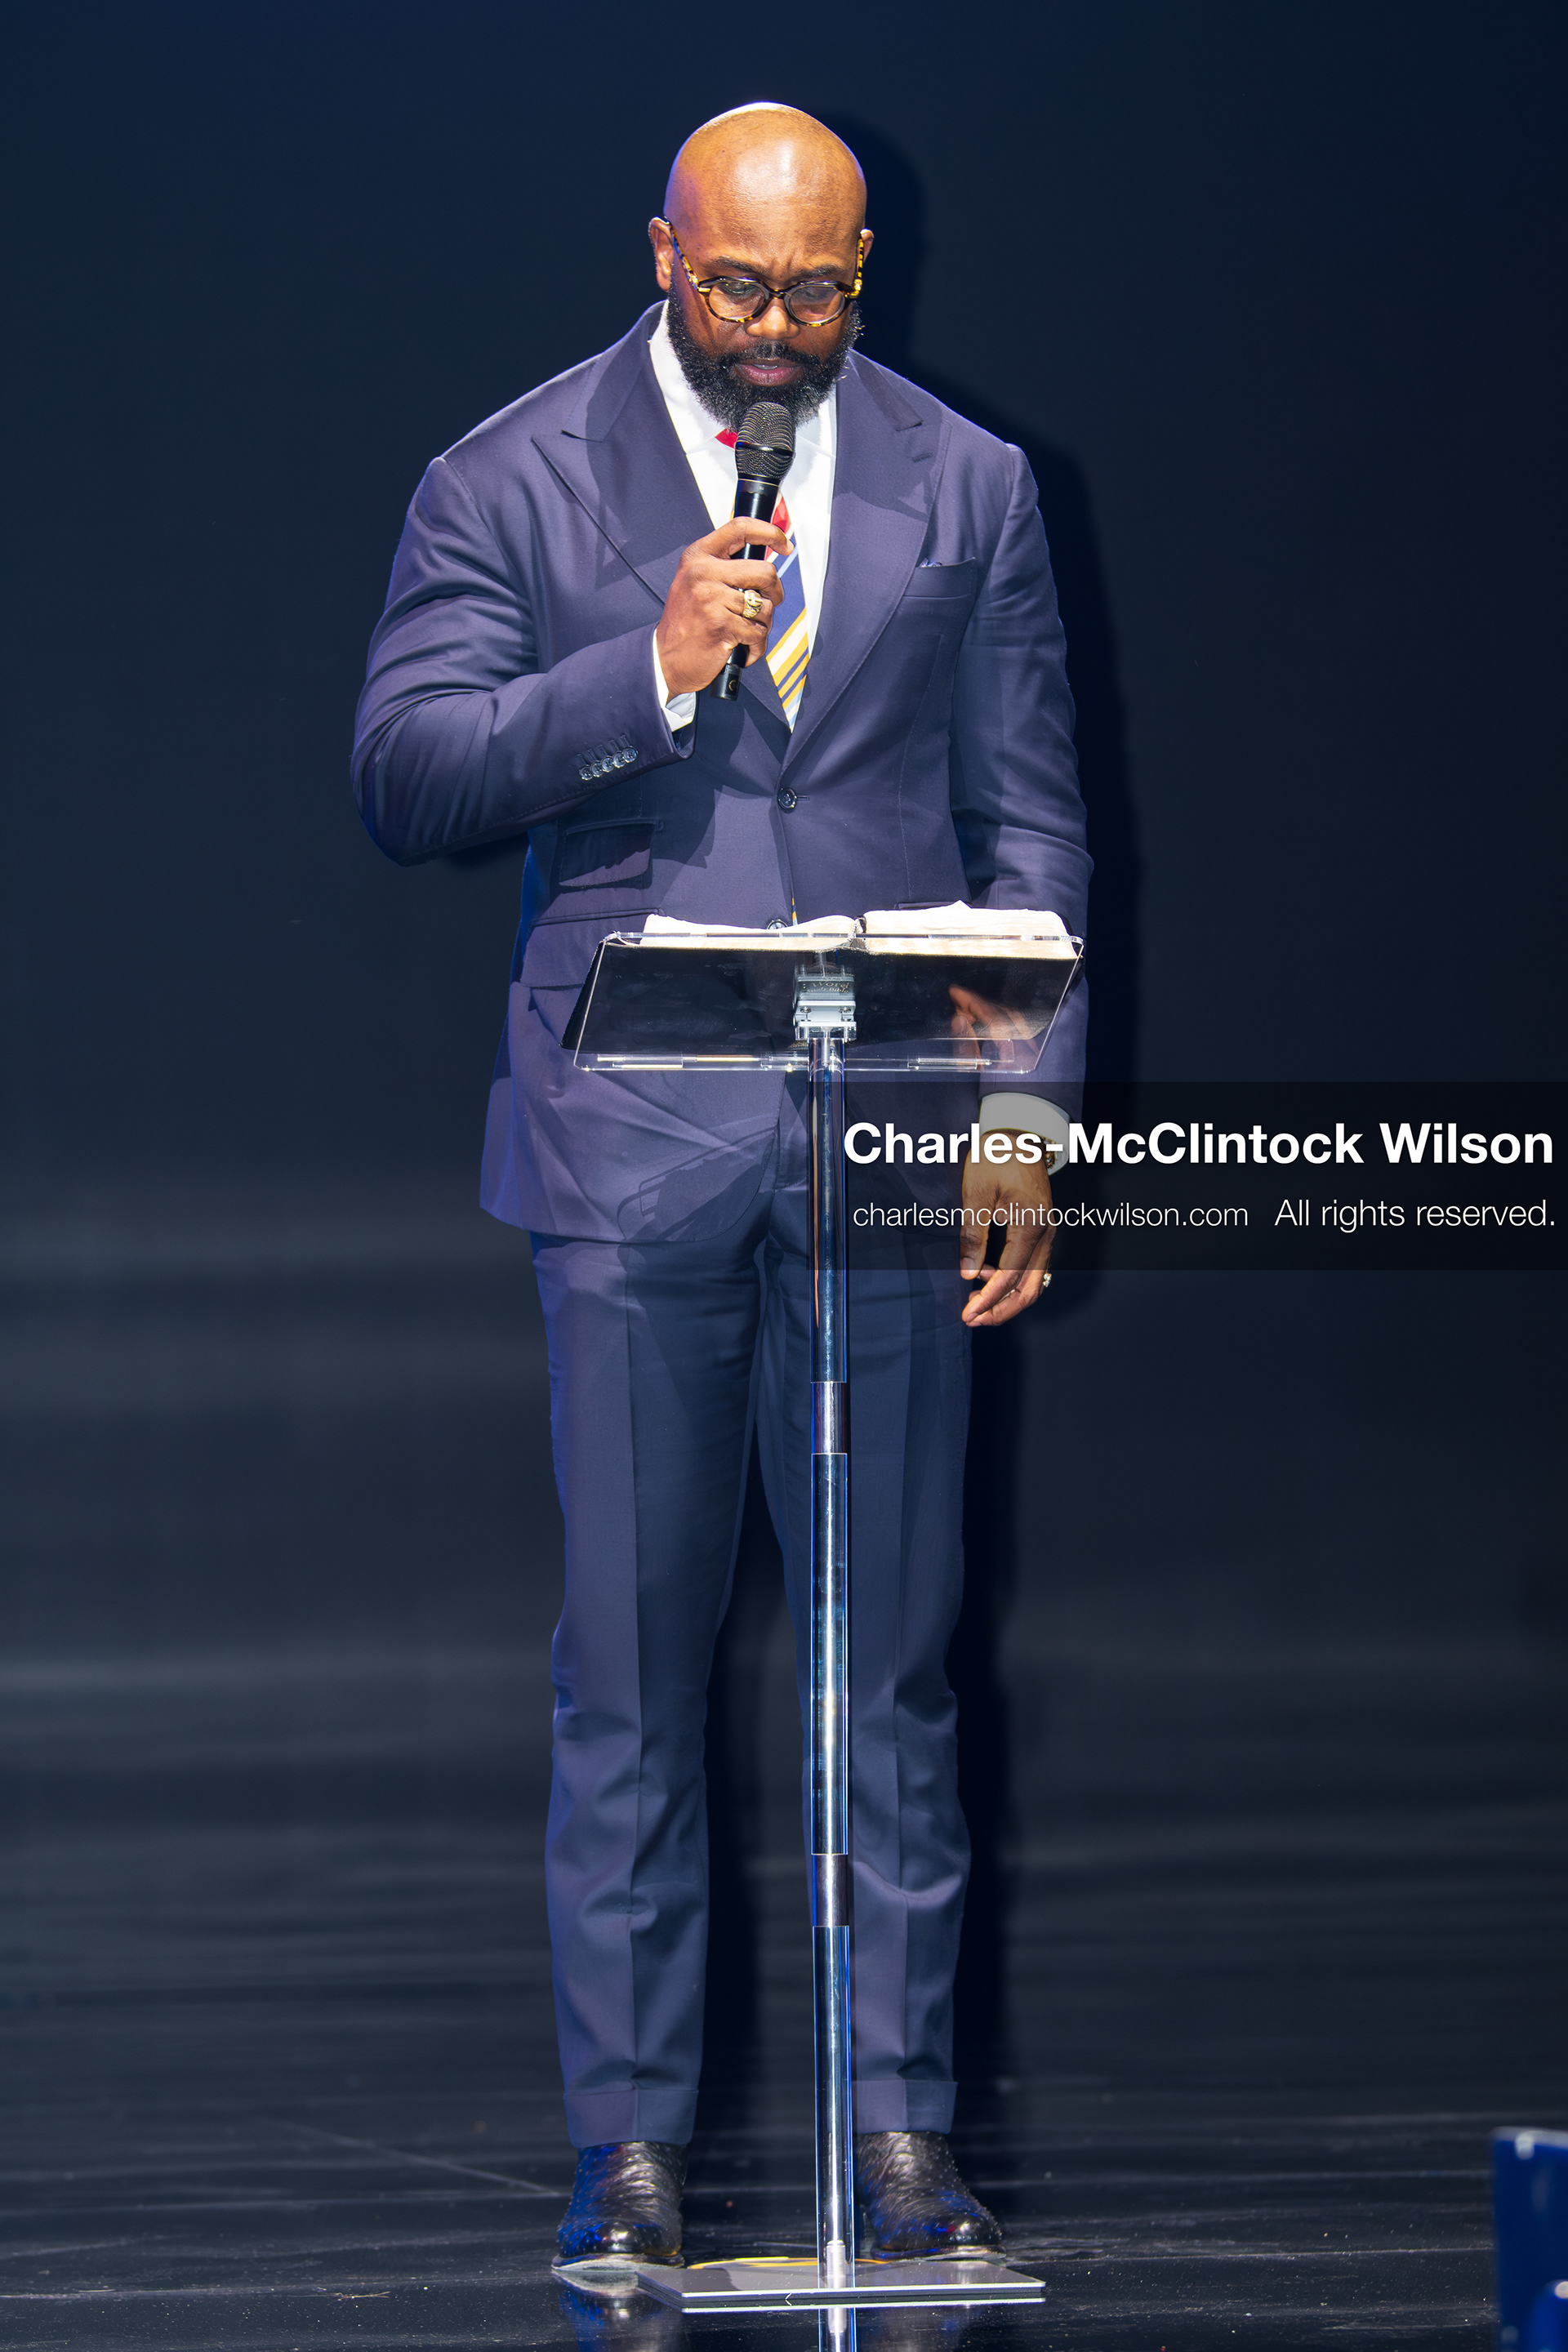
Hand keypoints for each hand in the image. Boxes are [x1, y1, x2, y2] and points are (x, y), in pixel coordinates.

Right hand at [655, 517, 791, 694]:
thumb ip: (722, 567)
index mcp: (697, 556)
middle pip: (765, 571)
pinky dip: (756, 645)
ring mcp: (711, 599)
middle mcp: (703, 572)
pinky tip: (742, 648)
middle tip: (768, 603)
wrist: (665, 659)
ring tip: (746, 632)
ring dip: (763, 624)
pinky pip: (758, 633)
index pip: (740, 528)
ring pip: (765, 607)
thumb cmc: (687, 622)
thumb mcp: (695, 582)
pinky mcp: (721, 626)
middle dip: (774, 592)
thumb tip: (763, 561)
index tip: (785, 544)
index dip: (770, 532)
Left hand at [959, 1135, 1054, 1326]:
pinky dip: (1013, 1281)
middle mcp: (1045, 1234)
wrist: (1016, 1134)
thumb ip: (973, 1235)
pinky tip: (987, 1280)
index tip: (969, 1314)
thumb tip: (968, 1271)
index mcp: (1030, 1225)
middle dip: (1002, 1309)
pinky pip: (1032, 1267)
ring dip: (1007, 1298)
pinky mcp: (1040, 1230)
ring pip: (1034, 1281)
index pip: (1011, 1275)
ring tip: (977, 1306)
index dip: (989, 1299)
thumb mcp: (976, 1193)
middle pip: (1031, 1288)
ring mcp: (1046, 1233)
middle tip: (974, 1319)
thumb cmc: (996, 1157)